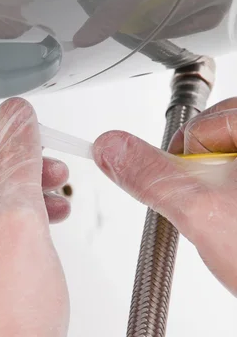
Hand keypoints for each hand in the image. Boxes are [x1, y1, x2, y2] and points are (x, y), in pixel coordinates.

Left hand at [0, 98, 85, 336]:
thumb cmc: (6, 320)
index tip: (23, 133)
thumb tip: (17, 118)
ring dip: (14, 206)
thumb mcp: (16, 215)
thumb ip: (17, 156)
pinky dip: (4, 235)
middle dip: (13, 178)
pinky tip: (37, 232)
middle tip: (46, 172)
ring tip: (51, 203)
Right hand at [94, 98, 236, 296]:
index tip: (196, 192)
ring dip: (223, 194)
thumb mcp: (201, 211)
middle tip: (224, 215)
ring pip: (231, 167)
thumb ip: (150, 175)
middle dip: (207, 179)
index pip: (206, 121)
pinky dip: (236, 204)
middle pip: (221, 141)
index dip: (188, 161)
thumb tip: (112, 148)